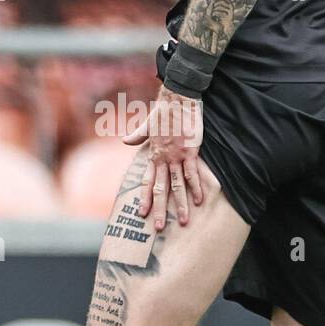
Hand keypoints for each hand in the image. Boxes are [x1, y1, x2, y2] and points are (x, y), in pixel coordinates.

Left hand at [123, 85, 204, 228]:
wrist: (177, 97)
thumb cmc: (164, 109)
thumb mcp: (148, 123)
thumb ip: (138, 135)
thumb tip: (125, 141)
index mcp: (154, 154)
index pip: (147, 181)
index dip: (144, 198)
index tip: (142, 214)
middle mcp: (164, 158)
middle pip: (160, 189)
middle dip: (159, 210)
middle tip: (159, 228)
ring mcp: (177, 156)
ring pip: (177, 186)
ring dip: (179, 205)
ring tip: (182, 221)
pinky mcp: (191, 151)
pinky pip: (193, 174)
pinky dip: (196, 188)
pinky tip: (199, 201)